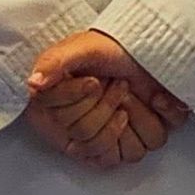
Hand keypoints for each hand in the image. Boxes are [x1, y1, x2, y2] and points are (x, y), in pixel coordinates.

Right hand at [28, 30, 188, 166]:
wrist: (145, 43)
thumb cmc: (108, 48)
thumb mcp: (79, 48)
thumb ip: (54, 63)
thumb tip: (33, 84)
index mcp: (59, 116)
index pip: (67, 129)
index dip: (81, 102)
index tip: (93, 81)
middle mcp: (83, 133)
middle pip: (89, 138)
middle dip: (107, 104)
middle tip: (117, 83)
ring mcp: (114, 137)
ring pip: (122, 151)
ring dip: (136, 114)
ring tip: (133, 91)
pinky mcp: (142, 136)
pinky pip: (150, 144)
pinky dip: (161, 117)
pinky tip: (157, 97)